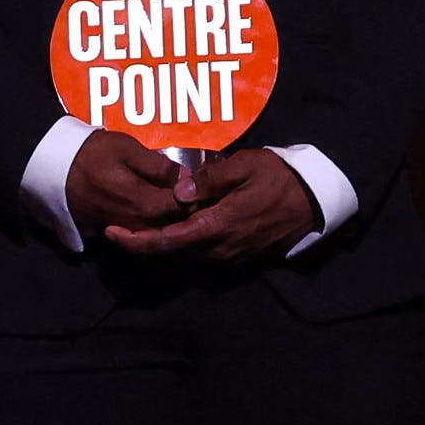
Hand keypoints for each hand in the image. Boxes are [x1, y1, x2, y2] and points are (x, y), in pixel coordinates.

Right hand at [65, 128, 193, 242]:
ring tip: (168, 198)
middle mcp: (134, 223)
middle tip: (189, 191)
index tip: (199, 183)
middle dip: (182, 210)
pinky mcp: (104, 231)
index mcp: (143, 203)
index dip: (195, 196)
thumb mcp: (127, 148)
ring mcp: (119, 229)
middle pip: (169, 223)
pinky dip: (144, 223)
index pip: (182, 208)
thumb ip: (158, 165)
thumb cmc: (90, 152)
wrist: (51, 166)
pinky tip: (144, 207)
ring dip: (164, 218)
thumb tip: (184, 177)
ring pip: (152, 230)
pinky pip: (132, 231)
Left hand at [106, 143, 319, 261]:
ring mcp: (229, 257)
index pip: (166, 242)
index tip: (111, 233)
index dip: (136, 241)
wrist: (313, 202)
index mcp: (216, 227)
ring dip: (161, 246)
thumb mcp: (244, 166)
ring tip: (139, 227)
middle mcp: (219, 250)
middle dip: (143, 244)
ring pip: (184, 258)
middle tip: (118, 226)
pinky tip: (174, 229)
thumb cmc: (278, 178)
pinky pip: (201, 257)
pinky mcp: (238, 257)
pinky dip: (182, 246)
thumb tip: (178, 191)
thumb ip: (209, 179)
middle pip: (170, 254)